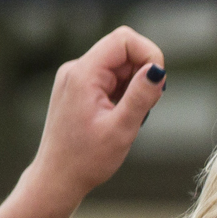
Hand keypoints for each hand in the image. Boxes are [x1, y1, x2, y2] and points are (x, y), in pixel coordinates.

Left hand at [25, 27, 166, 214]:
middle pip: (123, 49)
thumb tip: (158, 70)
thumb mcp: (121, 129)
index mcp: (83, 74)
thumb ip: (141, 96)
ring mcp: (77, 78)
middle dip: (144, 71)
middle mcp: (76, 70)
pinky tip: (120, 116)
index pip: (124, 40)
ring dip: (135, 85)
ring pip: (119, 64)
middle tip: (147, 104)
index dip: (149, 54)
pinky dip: (125, 92)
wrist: (58, 177)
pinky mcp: (80, 88)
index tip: (158, 83)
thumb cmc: (87, 159)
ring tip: (130, 115)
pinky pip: (111, 77)